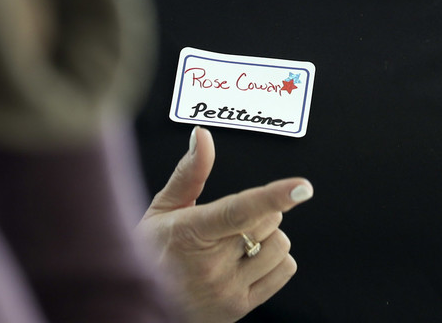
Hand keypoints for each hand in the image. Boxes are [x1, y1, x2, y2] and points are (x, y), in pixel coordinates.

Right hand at [137, 127, 313, 322]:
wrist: (140, 303)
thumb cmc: (150, 252)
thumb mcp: (162, 209)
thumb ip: (190, 172)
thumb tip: (202, 136)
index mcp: (191, 232)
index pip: (239, 211)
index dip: (273, 196)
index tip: (301, 188)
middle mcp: (211, 265)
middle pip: (268, 220)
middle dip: (259, 213)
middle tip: (229, 222)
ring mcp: (227, 289)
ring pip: (280, 245)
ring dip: (267, 238)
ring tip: (237, 244)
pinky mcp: (240, 307)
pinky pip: (284, 271)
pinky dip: (275, 260)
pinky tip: (248, 261)